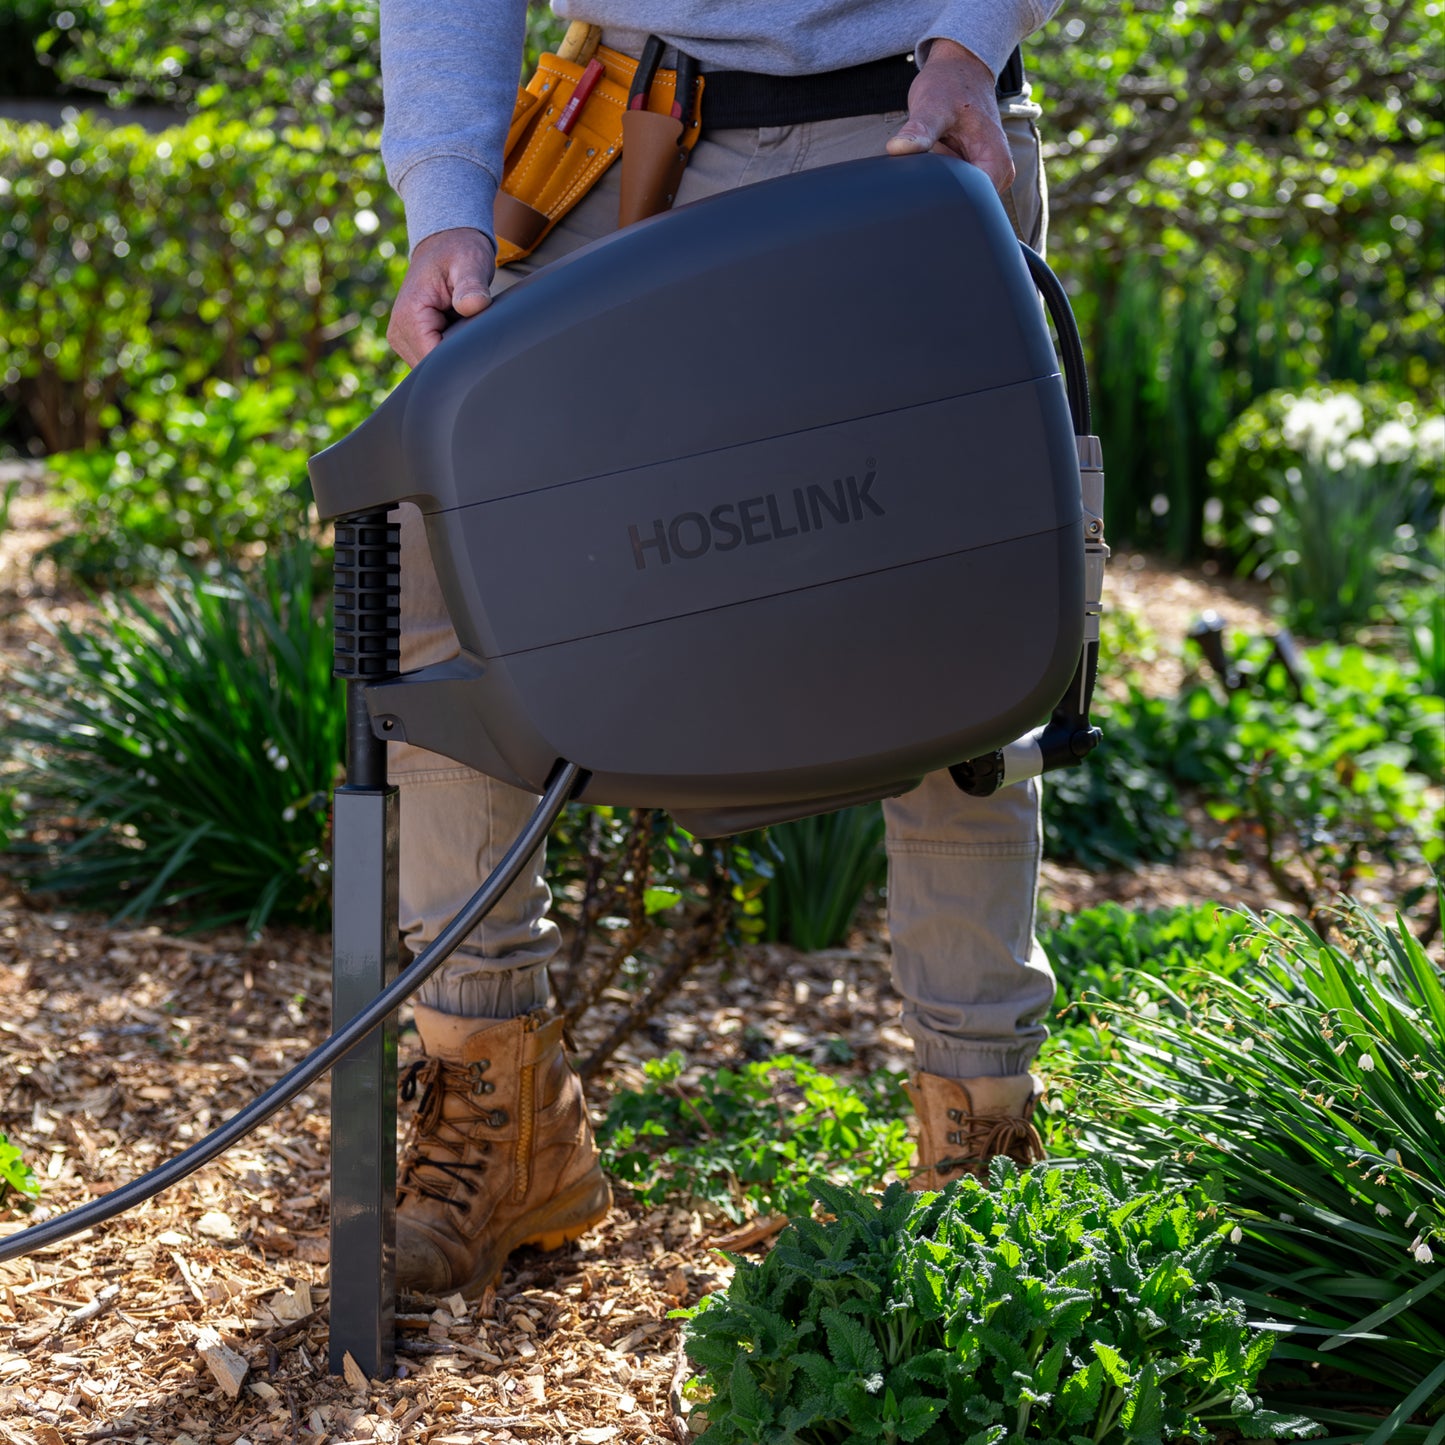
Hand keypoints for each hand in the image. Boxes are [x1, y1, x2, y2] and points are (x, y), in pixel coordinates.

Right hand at [386, 227, 495, 366]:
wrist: (446, 243)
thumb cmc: (460, 251)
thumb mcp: (470, 262)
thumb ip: (471, 285)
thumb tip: (473, 305)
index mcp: (409, 316)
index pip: (434, 362)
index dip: (460, 363)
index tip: (483, 354)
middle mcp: (399, 332)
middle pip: (432, 370)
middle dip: (458, 362)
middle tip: (482, 342)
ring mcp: (404, 340)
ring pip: (432, 369)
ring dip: (454, 358)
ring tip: (470, 334)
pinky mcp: (413, 342)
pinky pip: (433, 361)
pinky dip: (450, 354)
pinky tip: (462, 337)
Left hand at [886, 38, 1014, 194]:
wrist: (958, 68)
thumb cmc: (950, 83)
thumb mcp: (932, 105)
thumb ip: (919, 130)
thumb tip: (897, 149)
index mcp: (997, 162)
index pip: (974, 202)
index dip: (946, 200)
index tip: (923, 186)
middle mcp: (997, 174)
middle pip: (965, 203)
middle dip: (940, 194)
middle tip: (920, 171)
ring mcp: (986, 175)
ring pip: (958, 197)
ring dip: (938, 187)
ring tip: (929, 159)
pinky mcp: (972, 172)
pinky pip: (954, 187)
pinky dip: (938, 180)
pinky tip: (930, 164)